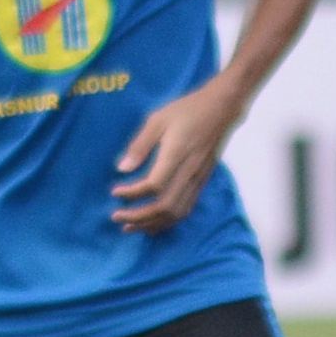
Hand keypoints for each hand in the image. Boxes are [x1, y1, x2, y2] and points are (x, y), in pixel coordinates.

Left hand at [110, 79, 242, 233]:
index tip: (115, 192)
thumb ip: (140, 145)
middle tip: (117, 217)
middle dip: (138, 217)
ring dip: (151, 223)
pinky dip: (167, 221)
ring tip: (131, 227)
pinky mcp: (201, 182)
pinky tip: (153, 223)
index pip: (153, 185)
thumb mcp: (157, 119)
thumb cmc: (186, 110)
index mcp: (176, 154)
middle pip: (164, 206)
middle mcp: (189, 171)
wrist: (220, 109)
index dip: (132, 193)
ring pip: (175, 212)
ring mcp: (197, 179)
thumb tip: (122, 168)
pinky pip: (185, 209)